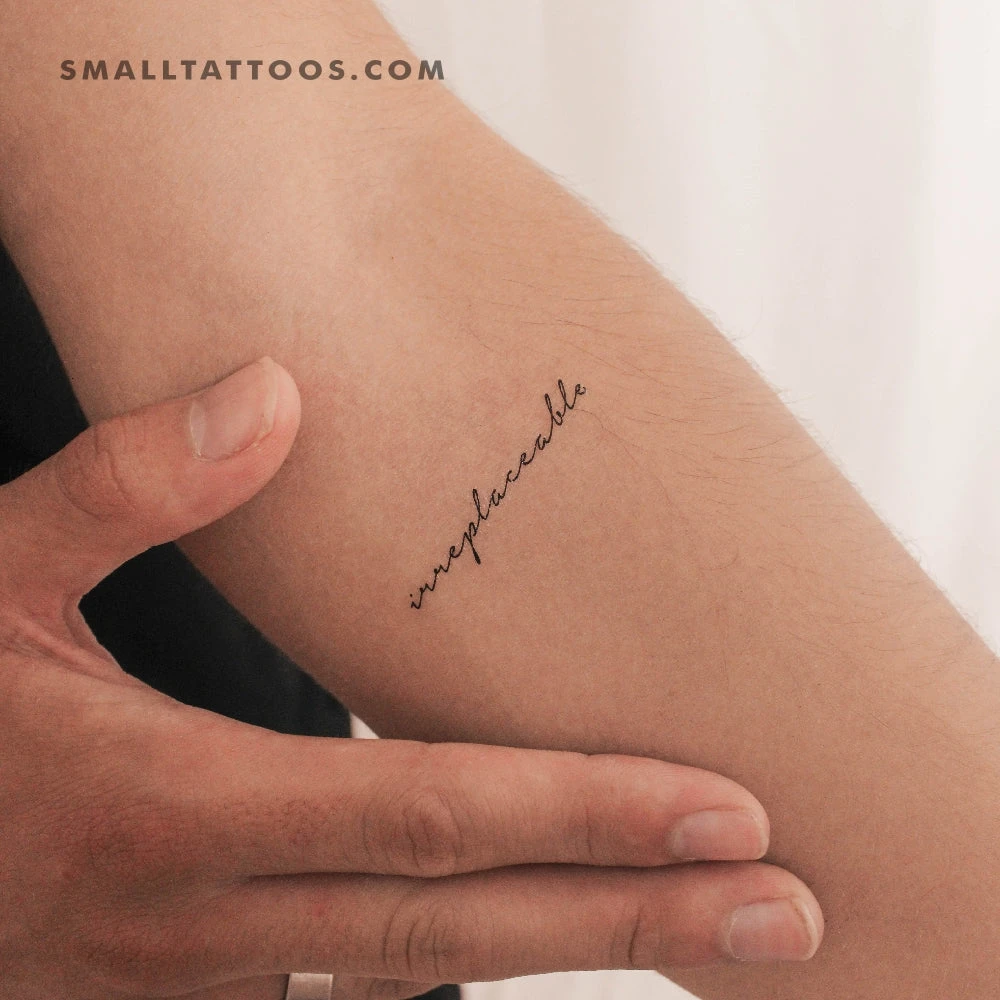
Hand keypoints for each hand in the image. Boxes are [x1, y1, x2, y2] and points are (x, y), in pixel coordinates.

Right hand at [0, 358, 822, 999]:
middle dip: (638, 920)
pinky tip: (545, 921)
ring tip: (708, 922)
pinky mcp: (196, 994)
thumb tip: (267, 391)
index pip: (425, 812)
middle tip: (786, 912)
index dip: (581, 813)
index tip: (723, 812)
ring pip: (426, 969)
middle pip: (467, 927)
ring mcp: (206, 979)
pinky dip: (465, 955)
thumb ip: (130, 487)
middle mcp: (210, 917)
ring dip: (574, 943)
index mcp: (171, 803)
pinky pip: (360, 985)